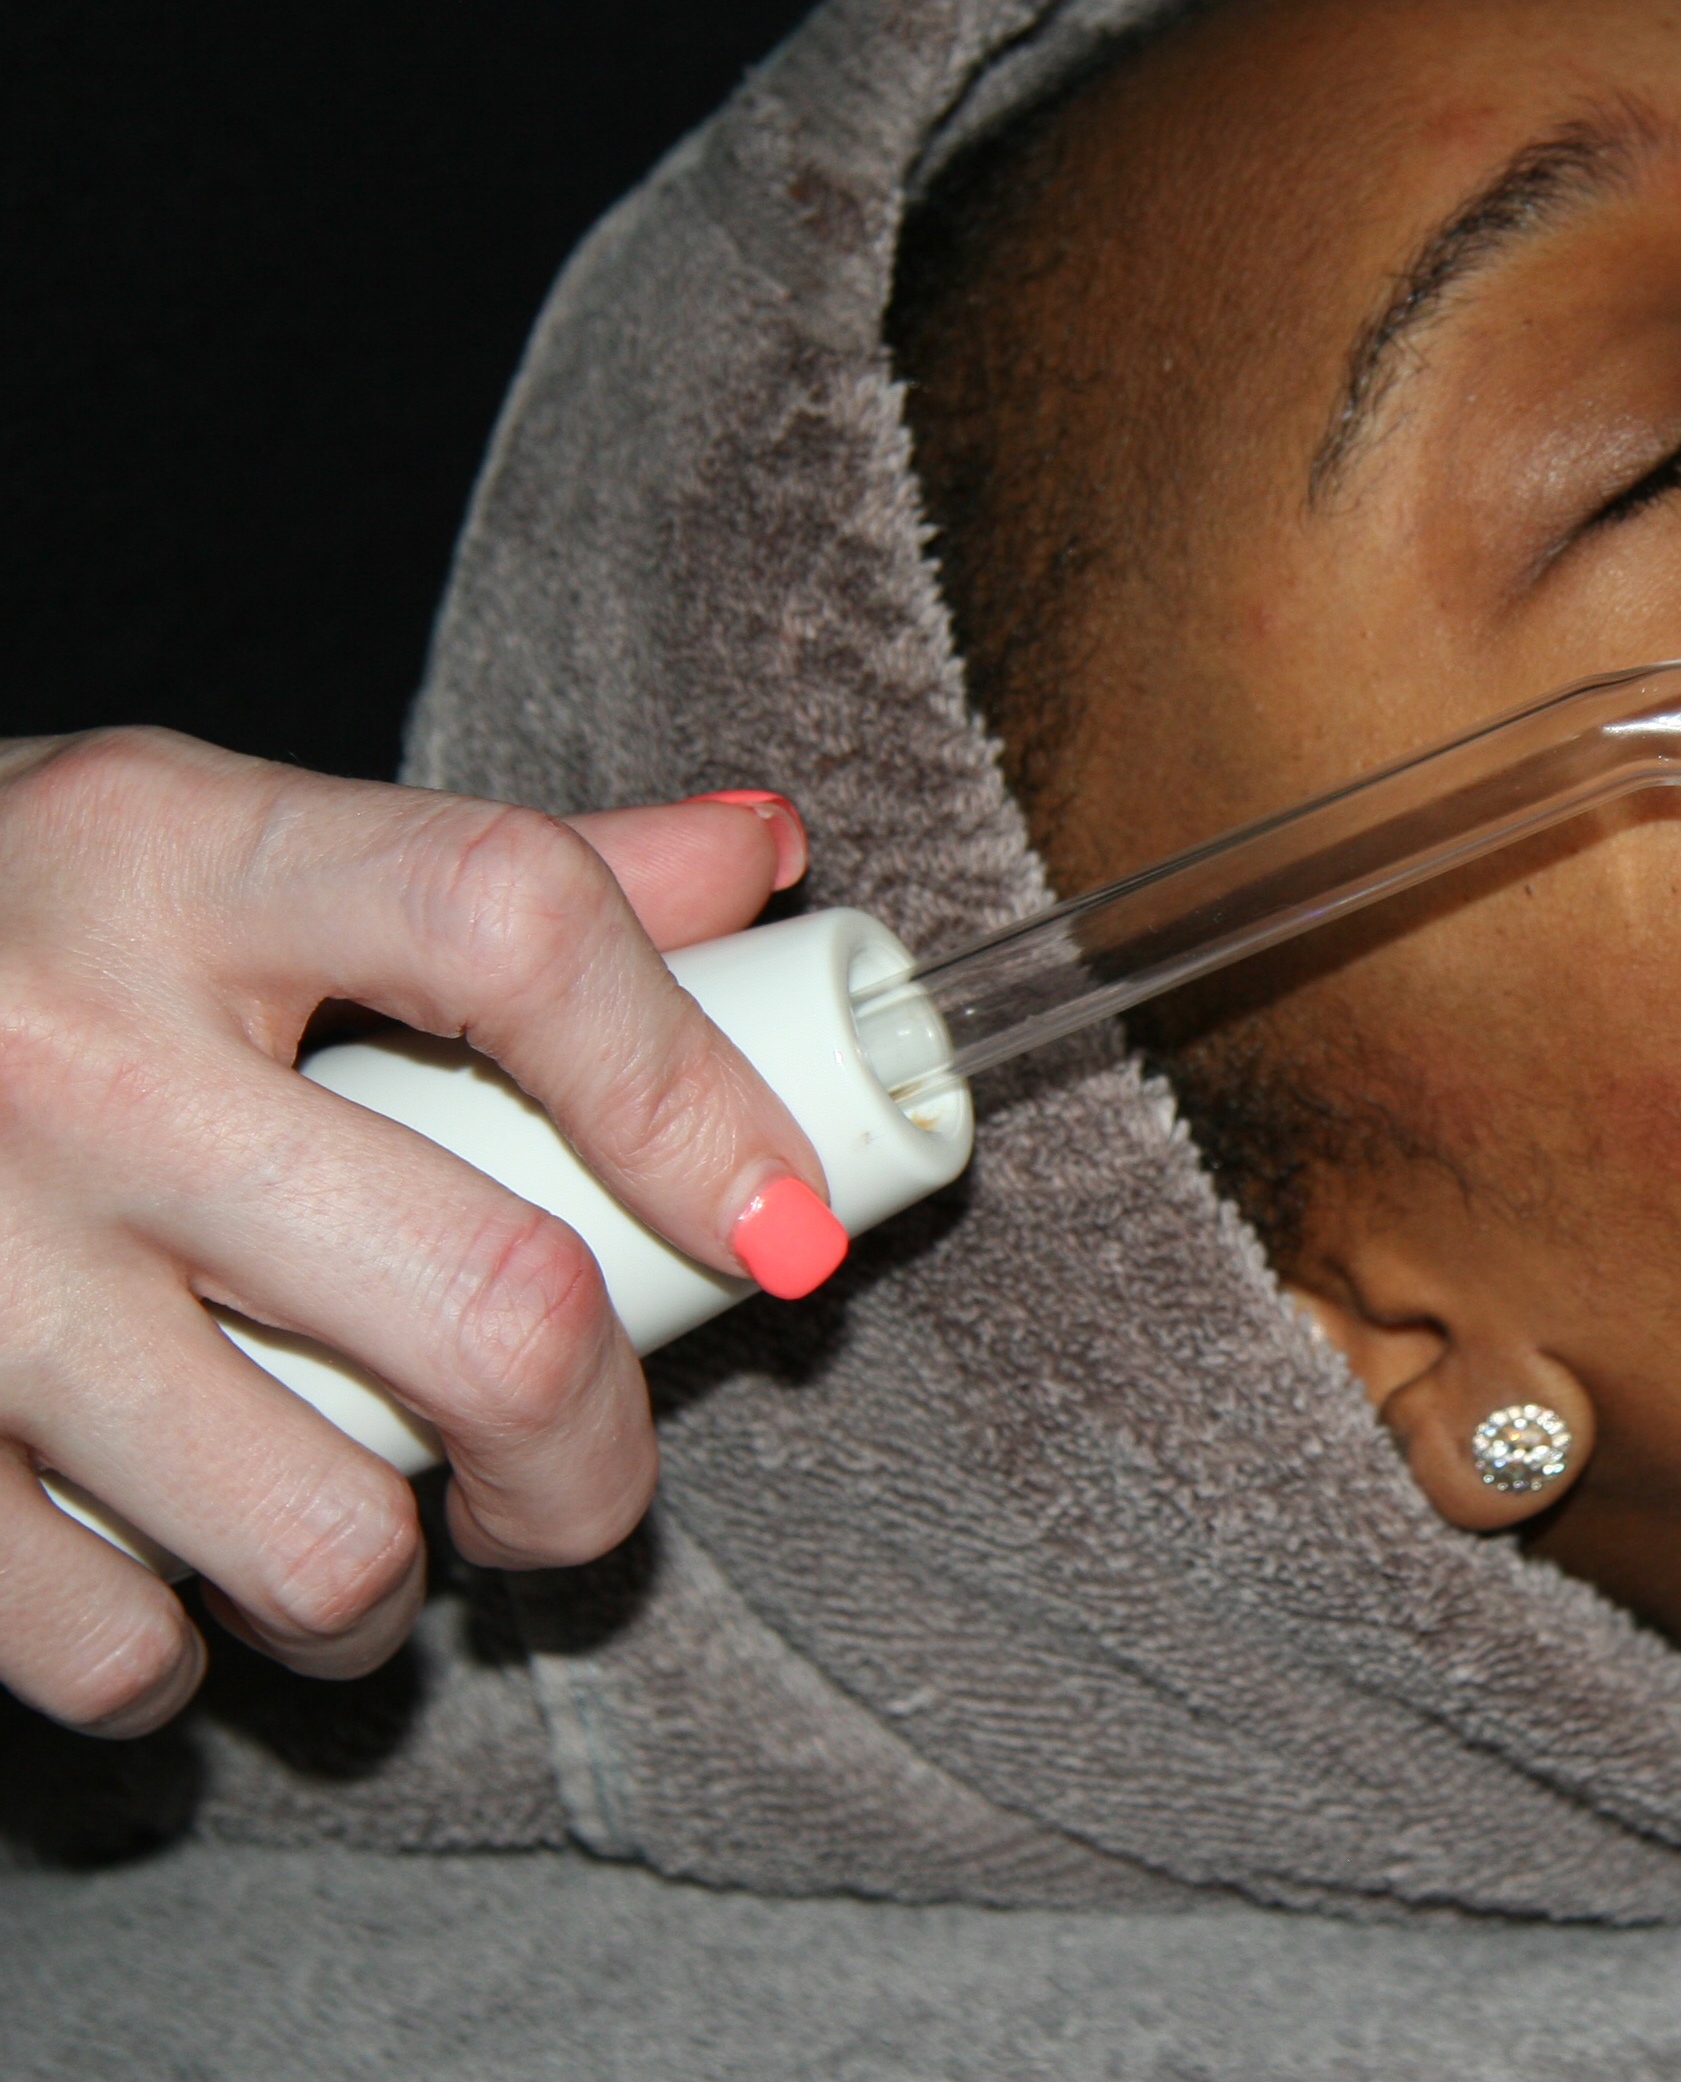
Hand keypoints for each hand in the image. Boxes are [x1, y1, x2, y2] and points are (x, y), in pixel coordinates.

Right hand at [0, 730, 823, 1736]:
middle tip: (581, 1479)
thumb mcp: (204, 842)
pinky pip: (112, 1646)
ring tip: (367, 1530)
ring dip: (391, 1581)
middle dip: (593, 1453)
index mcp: (176, 855)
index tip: (792, 1232)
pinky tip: (168, 1567)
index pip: (517, 929)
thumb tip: (763, 860)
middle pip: (481, 1306)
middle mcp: (63, 1057)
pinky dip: (177, 1653)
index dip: (699, 1093)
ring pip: (321, 1535)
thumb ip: (485, 865)